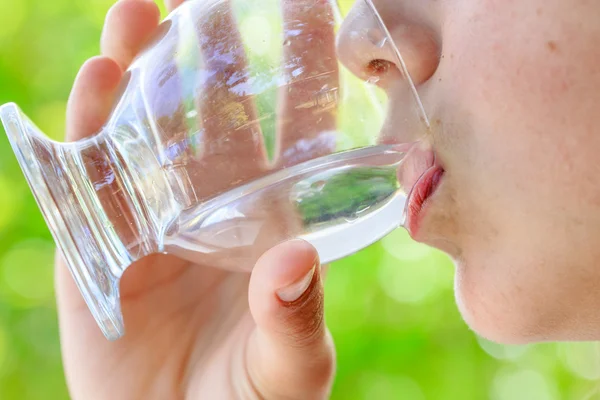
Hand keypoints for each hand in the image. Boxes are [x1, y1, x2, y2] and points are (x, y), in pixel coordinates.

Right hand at [56, 0, 334, 397]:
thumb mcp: (286, 368)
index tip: (313, 12)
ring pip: (146, 127)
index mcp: (269, 221)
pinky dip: (92, 126)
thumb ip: (295, 319)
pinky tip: (101, 79)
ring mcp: (153, 215)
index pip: (292, 134)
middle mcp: (213, 204)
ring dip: (143, 69)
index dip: (301, 75)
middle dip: (216, 51)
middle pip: (216, 112)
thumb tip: (296, 260)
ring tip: (143, 10)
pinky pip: (91, 172)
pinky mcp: (99, 239)